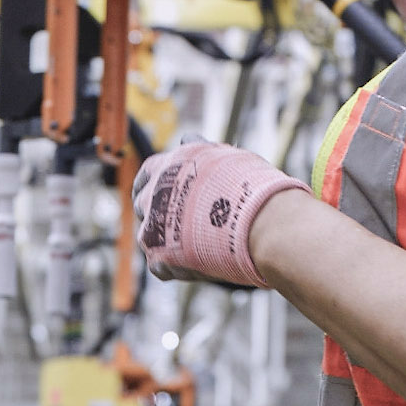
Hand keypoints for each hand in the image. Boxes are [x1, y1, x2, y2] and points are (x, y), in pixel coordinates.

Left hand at [133, 138, 305, 284]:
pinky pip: (159, 264)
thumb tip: (186, 139)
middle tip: (182, 220)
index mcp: (167, 166)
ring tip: (197, 244)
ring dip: (166, 238)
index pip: (149, 172)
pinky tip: (198, 263)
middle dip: (158, 211)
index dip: (154, 181)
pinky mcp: (159, 258)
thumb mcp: (224, 156)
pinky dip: (175, 266)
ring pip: (150, 235)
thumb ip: (200, 151)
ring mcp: (152, 227)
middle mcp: (152, 194)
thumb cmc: (250, 187)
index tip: (160, 188)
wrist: (261, 222)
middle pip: (144, 204)